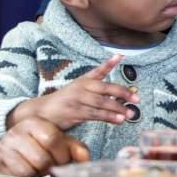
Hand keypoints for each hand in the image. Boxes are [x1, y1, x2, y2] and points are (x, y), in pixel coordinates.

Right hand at [0, 116, 89, 176]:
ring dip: (38, 176)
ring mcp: (3, 146)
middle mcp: (16, 131)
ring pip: (29, 170)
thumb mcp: (61, 143)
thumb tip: (85, 159)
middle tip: (51, 169)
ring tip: (40, 171)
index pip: (53, 140)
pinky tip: (28, 176)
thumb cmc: (41, 147)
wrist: (11, 151)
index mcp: (34, 122)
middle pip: (42, 159)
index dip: (62, 156)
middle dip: (51, 168)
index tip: (63, 161)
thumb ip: (76, 149)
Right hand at [10, 54, 137, 129]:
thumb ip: (98, 83)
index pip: (98, 71)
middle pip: (105, 88)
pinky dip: (108, 117)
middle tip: (136, 99)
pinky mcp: (74, 113)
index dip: (109, 64)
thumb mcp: (79, 88)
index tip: (120, 56)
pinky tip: (118, 120)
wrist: (41, 113)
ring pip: (102, 103)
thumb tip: (119, 75)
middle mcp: (81, 88)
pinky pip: (95, 115)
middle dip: (123, 93)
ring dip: (117, 108)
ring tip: (130, 113)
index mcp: (83, 81)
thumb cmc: (64, 102)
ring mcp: (77, 100)